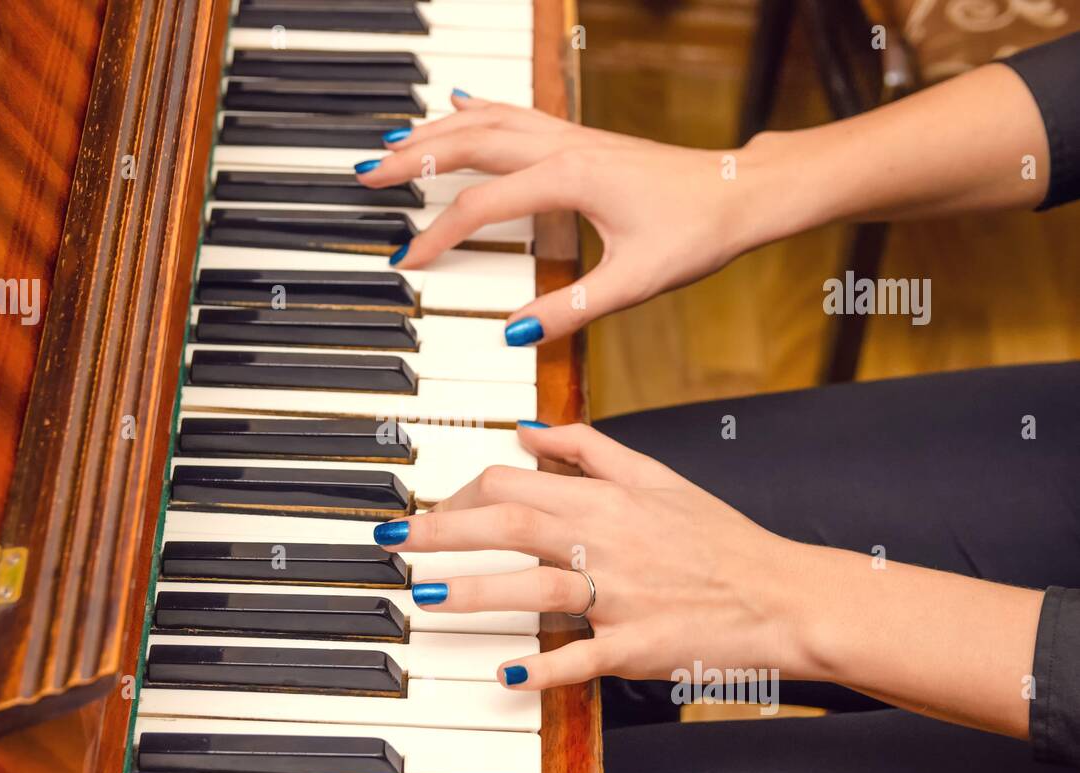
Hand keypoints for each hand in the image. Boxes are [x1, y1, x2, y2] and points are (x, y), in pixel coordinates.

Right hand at [357, 95, 773, 344]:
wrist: (743, 192)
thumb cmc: (698, 229)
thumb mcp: (634, 282)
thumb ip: (569, 310)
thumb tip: (515, 332)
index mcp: (568, 178)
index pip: (480, 206)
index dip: (438, 235)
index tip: (408, 261)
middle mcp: (563, 147)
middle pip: (469, 143)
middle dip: (413, 158)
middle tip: (367, 175)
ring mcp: (571, 136)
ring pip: (488, 120)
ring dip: (437, 129)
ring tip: (394, 143)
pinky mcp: (581, 138)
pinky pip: (515, 113)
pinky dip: (478, 109)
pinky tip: (459, 102)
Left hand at [372, 424, 816, 689]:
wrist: (779, 594)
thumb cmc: (716, 537)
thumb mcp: (656, 475)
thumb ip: (588, 446)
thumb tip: (527, 430)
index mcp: (605, 500)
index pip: (516, 483)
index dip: (463, 493)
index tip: (434, 508)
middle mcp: (606, 544)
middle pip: (511, 527)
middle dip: (443, 531)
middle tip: (394, 540)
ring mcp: (620, 598)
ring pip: (536, 589)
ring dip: (475, 592)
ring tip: (423, 598)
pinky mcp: (636, 647)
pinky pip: (584, 658)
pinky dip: (546, 667)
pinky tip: (506, 672)